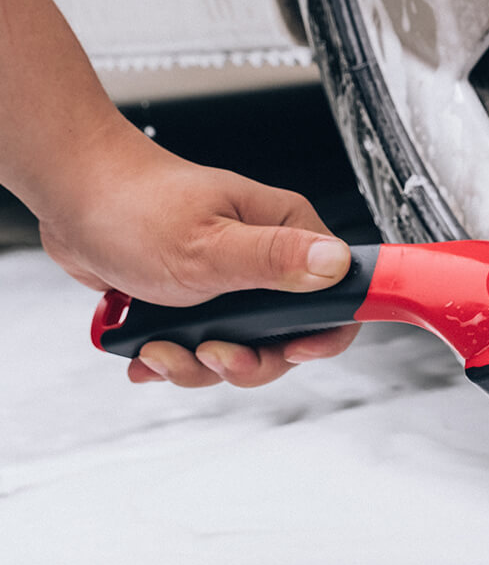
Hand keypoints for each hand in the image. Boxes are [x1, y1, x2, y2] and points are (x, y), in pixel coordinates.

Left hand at [40, 124, 360, 386]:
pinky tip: (148, 352)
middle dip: (246, 361)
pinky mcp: (203, 301)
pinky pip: (205, 348)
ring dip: (199, 365)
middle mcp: (269, 260)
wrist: (73, 199)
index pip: (340, 295)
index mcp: (288, 235)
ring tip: (161, 349)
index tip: (292, 350)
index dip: (325, 334)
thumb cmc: (133, 205)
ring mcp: (236, 284)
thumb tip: (336, 264)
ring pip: (243, 350)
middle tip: (211, 352)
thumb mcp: (210, 244)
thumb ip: (275, 260)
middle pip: (289, 339)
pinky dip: (175, 359)